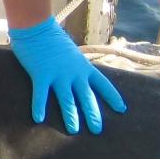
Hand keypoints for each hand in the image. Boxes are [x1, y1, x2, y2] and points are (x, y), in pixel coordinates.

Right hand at [9, 17, 126, 133]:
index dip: (113, 97)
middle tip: (97, 130)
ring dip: (71, 116)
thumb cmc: (52, 38)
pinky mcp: (41, 75)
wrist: (37, 27)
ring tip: (74, 131)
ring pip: (67, 100)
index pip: (103, 84)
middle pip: (87, 97)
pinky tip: (38, 119)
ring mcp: (58, 75)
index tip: (122, 109)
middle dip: (93, 114)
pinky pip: (41, 94)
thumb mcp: (71, 52)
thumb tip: (77, 76)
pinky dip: (39, 107)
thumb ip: (75, 66)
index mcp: (83, 67)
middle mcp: (74, 73)